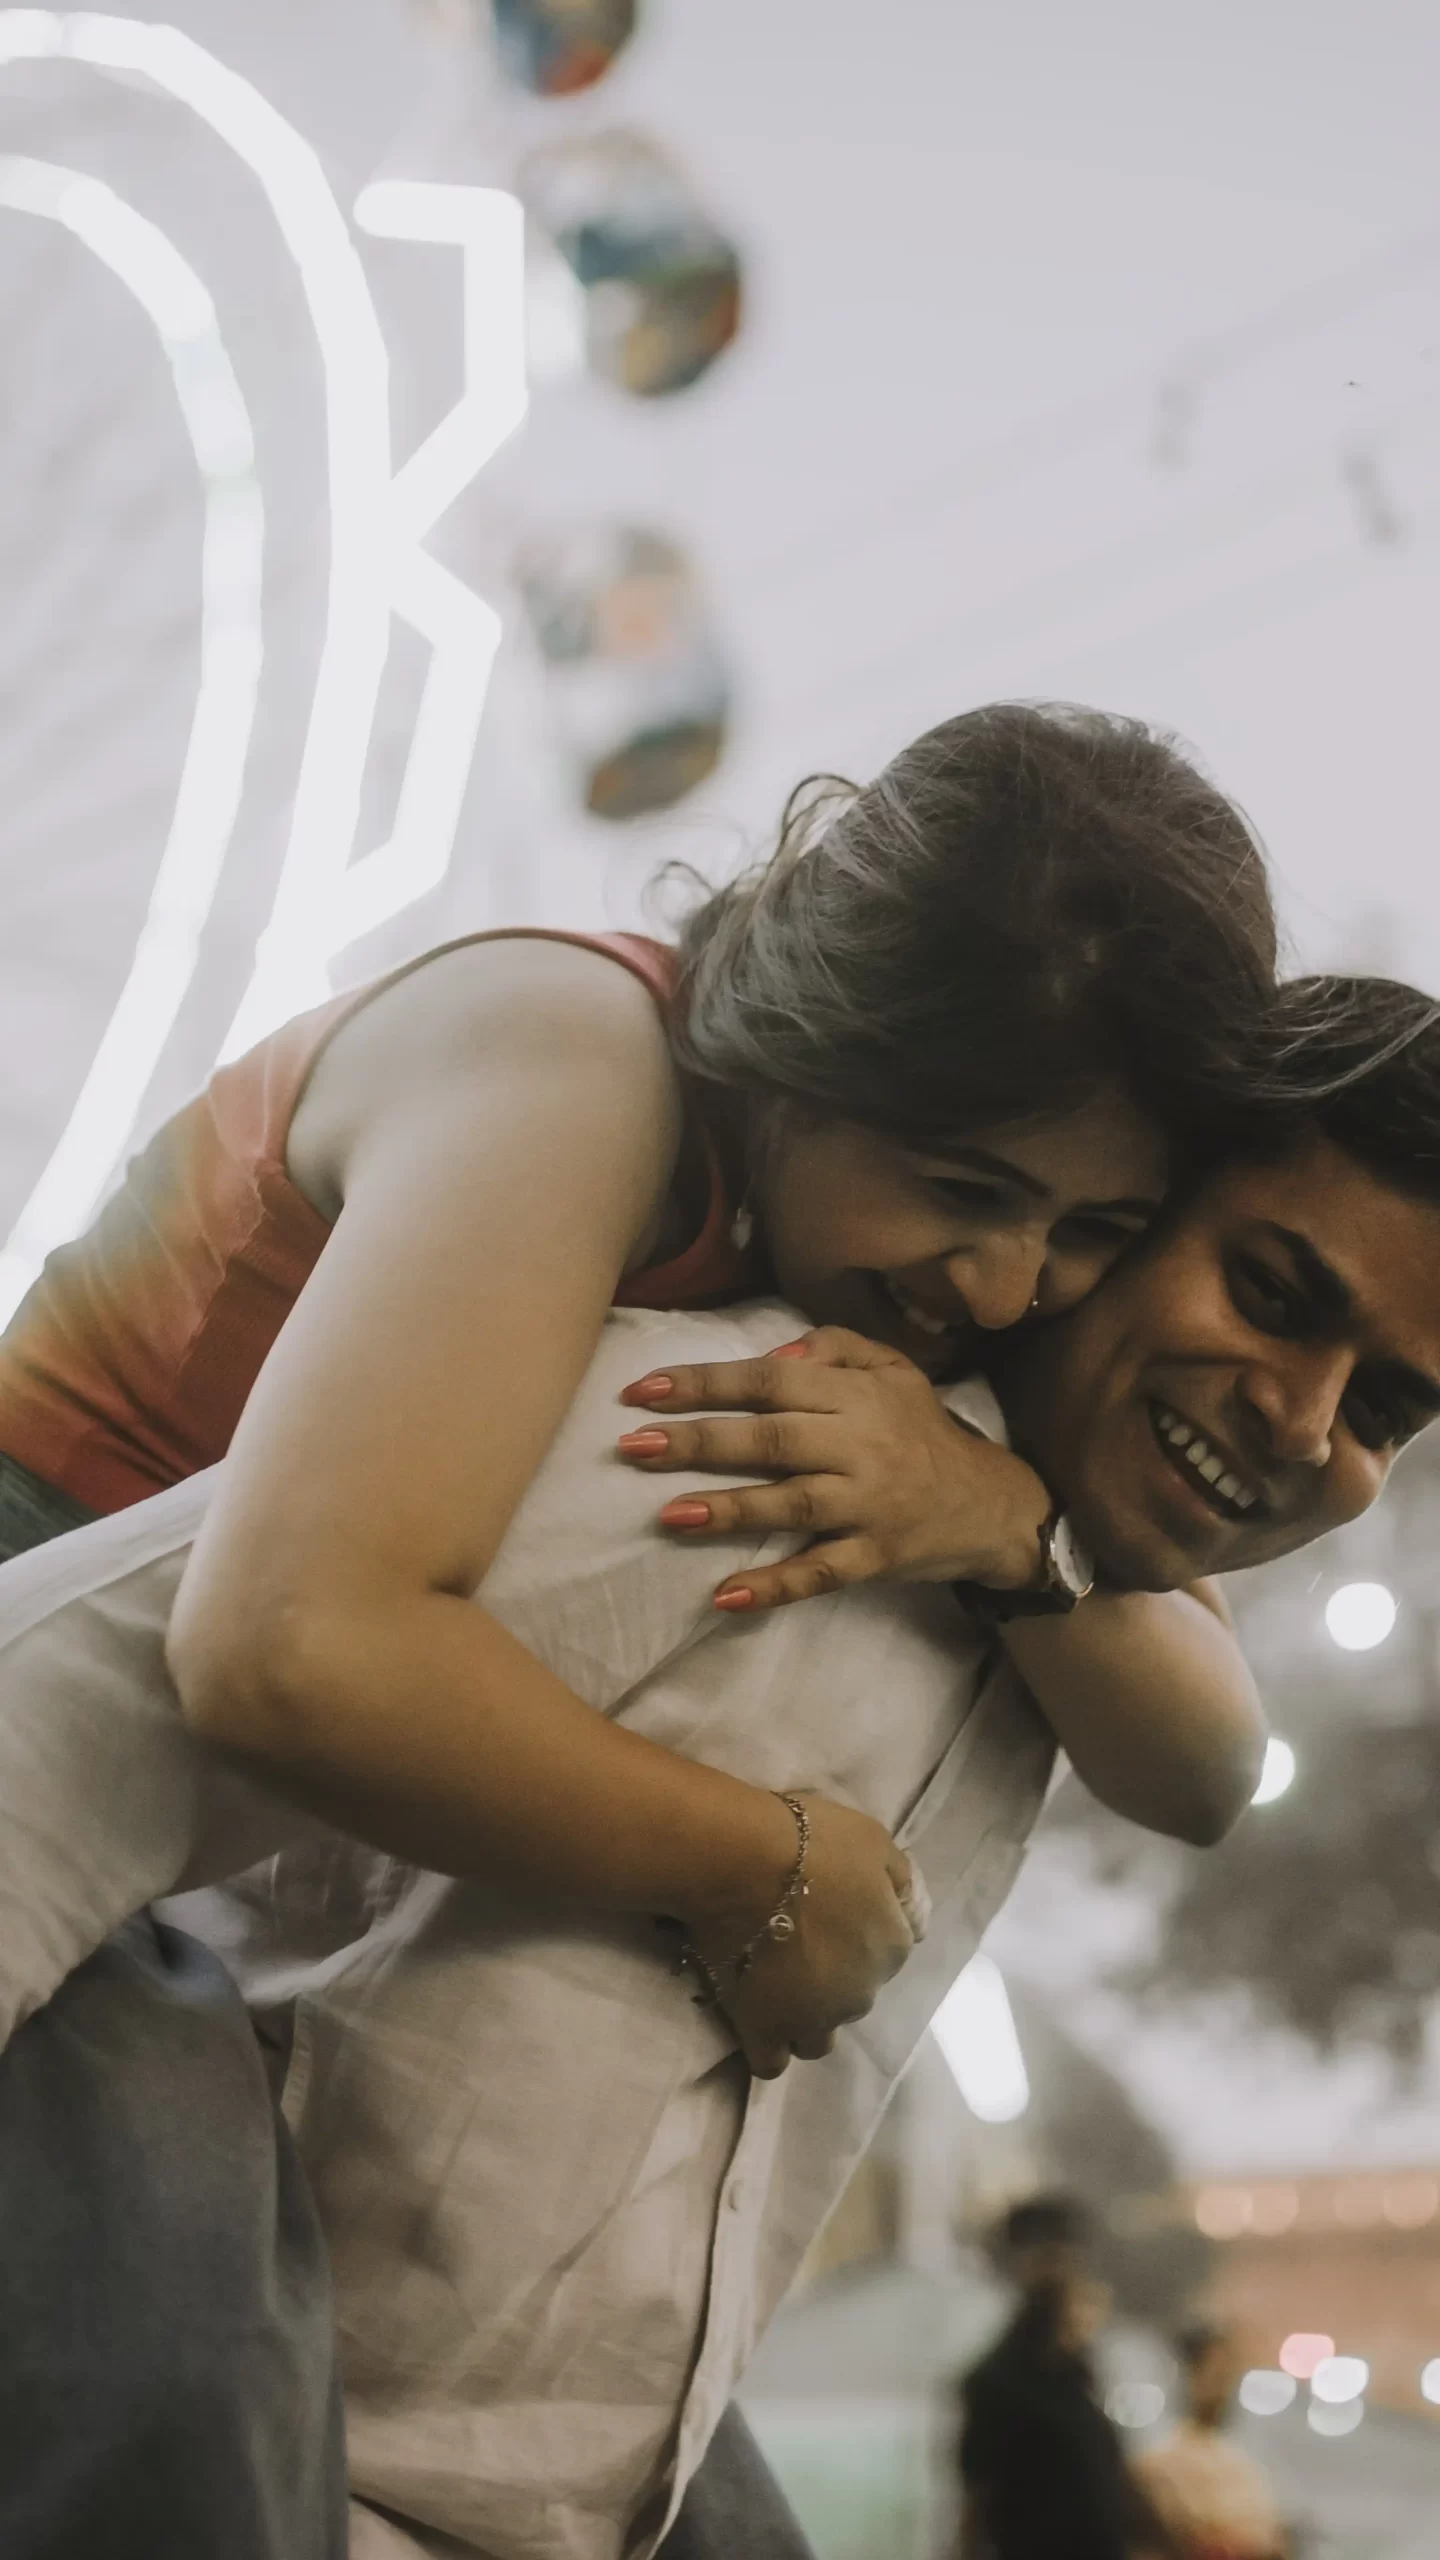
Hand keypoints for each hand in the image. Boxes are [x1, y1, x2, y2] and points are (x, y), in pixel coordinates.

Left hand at [618, 1326, 1051, 1609]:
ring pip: (791, 1504)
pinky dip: (775, 1587)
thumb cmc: (923, 1431)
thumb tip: (773, 1355)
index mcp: (855, 1396)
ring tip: (669, 1515)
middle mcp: (860, 1446)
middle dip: (699, 1442)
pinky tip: (726, 1597)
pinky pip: (821, 1573)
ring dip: (730, 1510)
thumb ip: (834, 1349)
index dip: (704, 1383)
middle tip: (632, 1445)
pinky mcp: (876, 1557)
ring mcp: (867, 1505)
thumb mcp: (893, 1371)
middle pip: (771, 1439)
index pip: (768, 1381)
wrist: (993, 1503)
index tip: (642, 1390)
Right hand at [685, 1792, 922, 2077]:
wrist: (743, 1861)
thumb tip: (916, 1919)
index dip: (856, 1932)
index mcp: (891, 1946)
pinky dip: (767, 2044)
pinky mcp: (765, 2033)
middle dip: (831, 1978)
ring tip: (774, 1986)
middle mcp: (862, 1994)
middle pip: (852, 1996)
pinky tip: (754, 2018)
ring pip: (819, 2039)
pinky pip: (772, 2061)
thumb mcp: (874, 1840)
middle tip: (794, 1942)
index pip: (886, 1952)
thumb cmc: (810, 1842)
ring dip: (805, 2019)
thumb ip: (901, 1882)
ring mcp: (813, 2020)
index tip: (825, 1912)